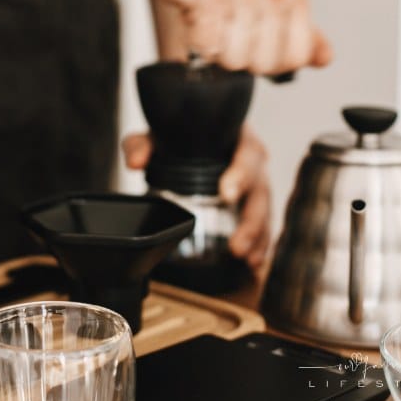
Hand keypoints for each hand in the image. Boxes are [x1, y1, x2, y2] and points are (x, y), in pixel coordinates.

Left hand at [122, 125, 270, 269]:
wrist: (188, 138)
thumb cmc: (180, 136)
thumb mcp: (158, 136)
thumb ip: (142, 145)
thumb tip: (136, 162)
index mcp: (237, 139)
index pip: (247, 154)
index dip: (241, 174)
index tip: (226, 194)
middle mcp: (251, 162)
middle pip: (260, 191)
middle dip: (251, 221)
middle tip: (236, 245)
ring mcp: (255, 184)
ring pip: (264, 212)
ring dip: (257, 238)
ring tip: (246, 259)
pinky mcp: (253, 202)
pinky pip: (263, 225)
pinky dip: (260, 245)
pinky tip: (253, 264)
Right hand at [135, 0, 332, 73]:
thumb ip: (296, 29)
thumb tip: (325, 57)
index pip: (297, 57)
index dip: (269, 63)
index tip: (250, 42)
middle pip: (263, 63)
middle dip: (238, 57)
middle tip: (223, 29)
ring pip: (234, 60)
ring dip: (214, 51)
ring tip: (208, 22)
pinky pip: (207, 49)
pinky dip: (195, 44)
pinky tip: (194, 20)